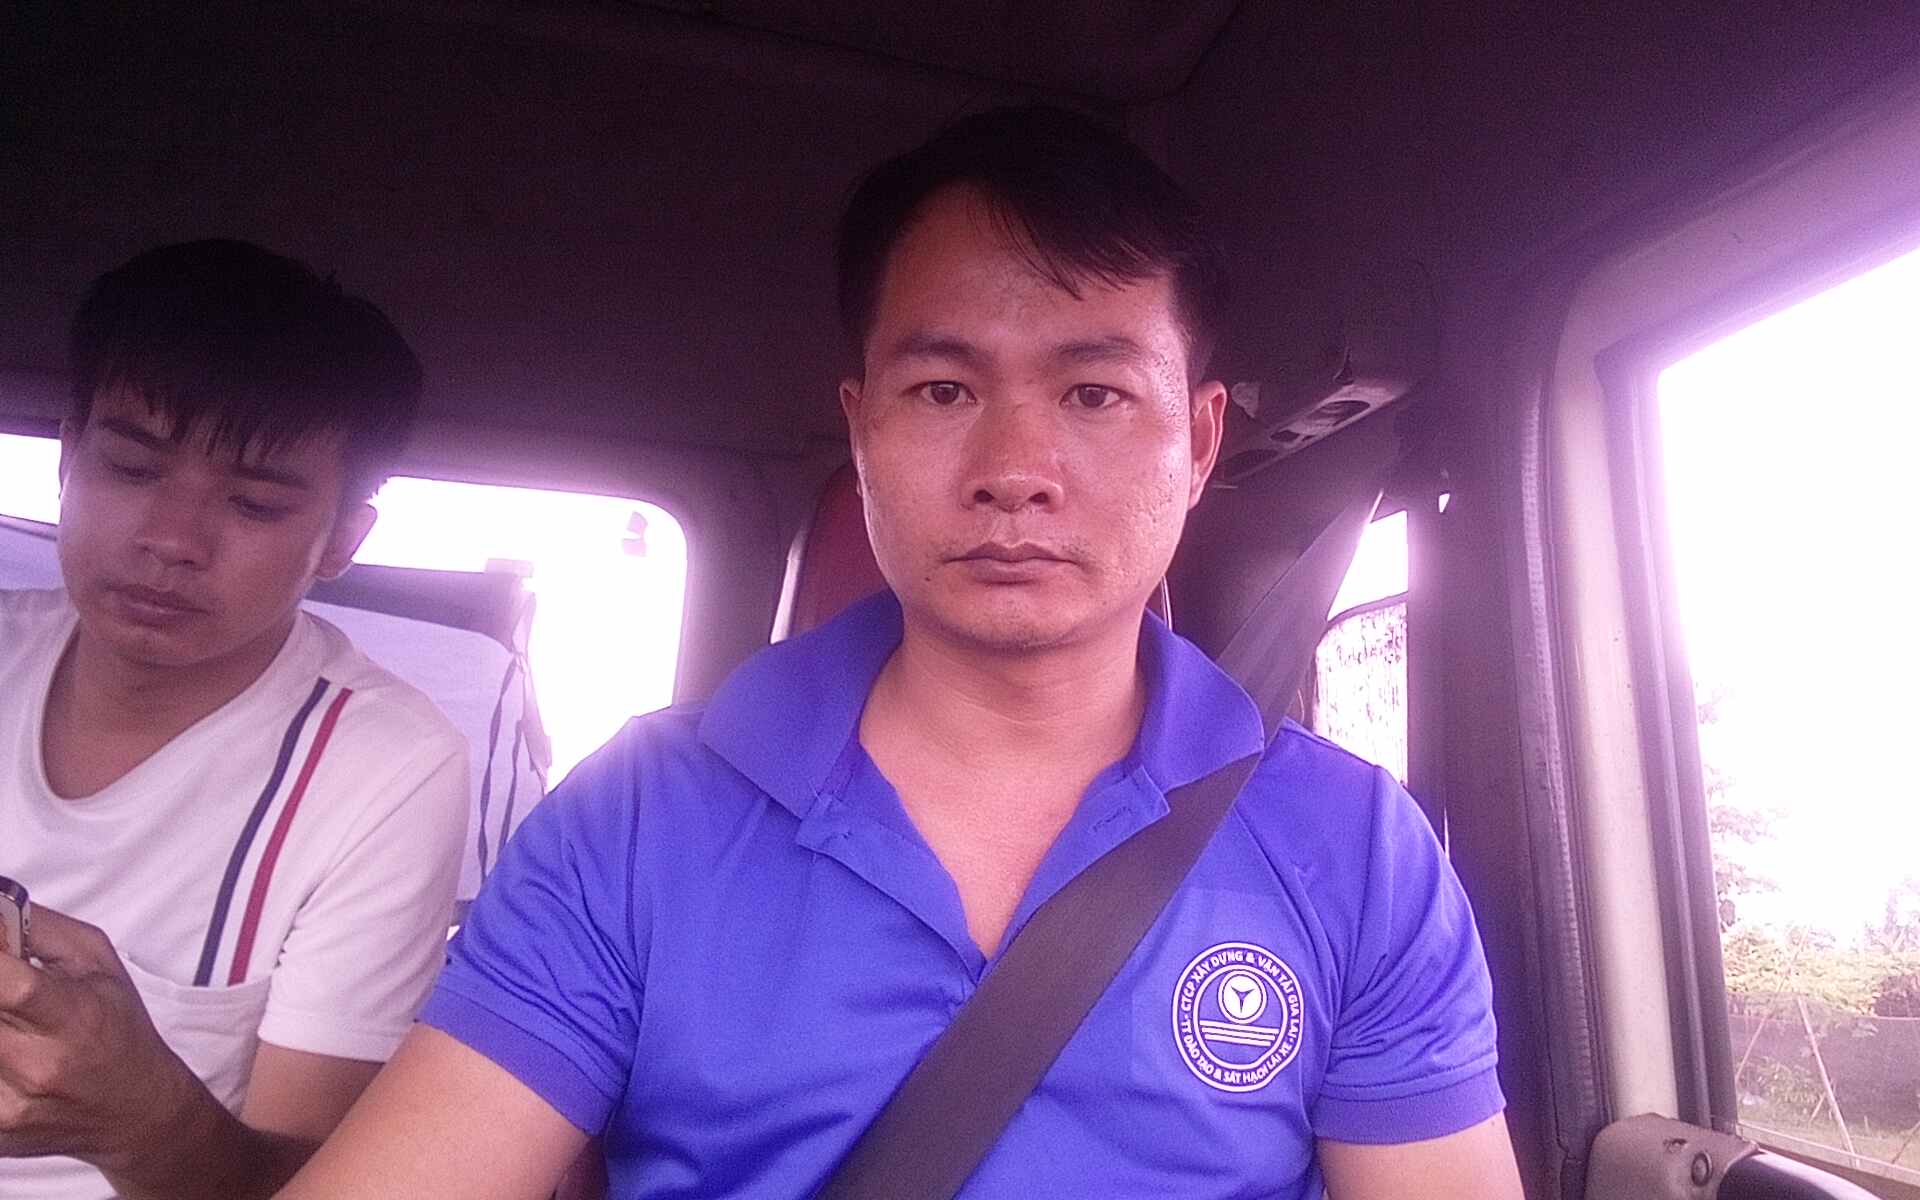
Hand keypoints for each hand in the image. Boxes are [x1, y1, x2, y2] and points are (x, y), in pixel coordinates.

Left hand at [0, 906, 206, 1169]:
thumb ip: (37, 929)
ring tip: (14, 1022)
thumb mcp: (97, 963)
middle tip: (4, 982)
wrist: (137, 1109)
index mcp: (74, 1017)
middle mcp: (40, 1065)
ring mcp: (11, 1105)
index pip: (10, 987)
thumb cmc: (117, 1027)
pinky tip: (11, 1051)